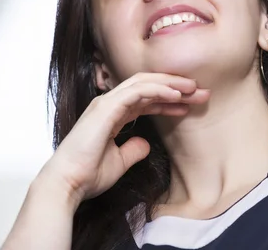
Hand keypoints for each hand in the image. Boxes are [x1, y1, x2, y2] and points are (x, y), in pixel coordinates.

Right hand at [36, 72, 209, 207]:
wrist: (67, 184)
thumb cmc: (88, 175)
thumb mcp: (120, 162)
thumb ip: (133, 150)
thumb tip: (146, 145)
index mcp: (113, 114)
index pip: (147, 99)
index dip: (169, 100)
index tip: (191, 103)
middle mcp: (110, 104)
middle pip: (148, 86)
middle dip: (175, 87)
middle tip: (200, 91)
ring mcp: (106, 104)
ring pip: (144, 83)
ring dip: (171, 84)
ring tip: (193, 88)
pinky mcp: (105, 108)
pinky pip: (137, 91)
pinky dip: (158, 90)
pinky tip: (176, 94)